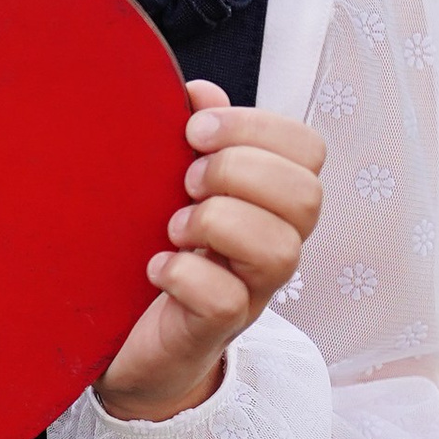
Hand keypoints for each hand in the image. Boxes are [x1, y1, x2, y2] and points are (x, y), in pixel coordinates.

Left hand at [96, 82, 324, 424]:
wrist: (130, 344)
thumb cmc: (162, 255)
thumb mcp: (175, 188)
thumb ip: (194, 140)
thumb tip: (200, 93)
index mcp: (268, 201)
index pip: (308, 149)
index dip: (258, 128)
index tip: (195, 132)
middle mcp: (272, 245)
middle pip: (305, 196)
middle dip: (239, 172)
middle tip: (186, 182)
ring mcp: (250, 292)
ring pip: (279, 250)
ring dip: (216, 223)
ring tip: (173, 227)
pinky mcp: (213, 330)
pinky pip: (224, 299)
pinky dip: (186, 274)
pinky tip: (158, 267)